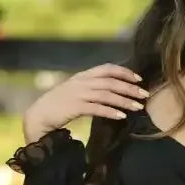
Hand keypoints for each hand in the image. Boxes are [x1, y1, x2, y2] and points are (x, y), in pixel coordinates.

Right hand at [22, 64, 148, 141]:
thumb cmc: (59, 106)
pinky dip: (111, 111)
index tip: (138, 79)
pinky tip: (121, 116)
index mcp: (83, 76)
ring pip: (106, 94)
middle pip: (110, 82)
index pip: (107, 68)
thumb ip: (91, 88)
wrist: (39, 115)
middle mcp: (81, 82)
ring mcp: (77, 94)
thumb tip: (111, 91)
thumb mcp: (76, 92)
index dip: (124, 72)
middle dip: (129, 88)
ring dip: (124, 100)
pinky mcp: (74, 107)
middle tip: (144, 95)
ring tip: (138, 107)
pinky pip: (97, 108)